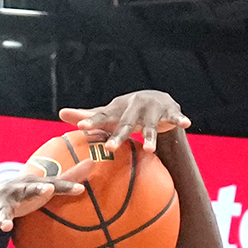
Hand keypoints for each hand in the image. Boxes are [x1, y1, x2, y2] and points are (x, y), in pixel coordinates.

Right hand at [0, 155, 99, 241]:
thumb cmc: (24, 193)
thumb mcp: (44, 187)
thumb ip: (68, 179)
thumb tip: (93, 163)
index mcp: (31, 184)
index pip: (53, 184)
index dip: (66, 187)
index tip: (82, 189)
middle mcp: (16, 189)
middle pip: (27, 189)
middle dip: (36, 189)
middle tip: (47, 190)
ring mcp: (0, 202)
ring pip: (3, 211)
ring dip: (4, 218)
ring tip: (7, 226)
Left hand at [63, 90, 188, 147]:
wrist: (155, 98)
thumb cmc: (126, 111)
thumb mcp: (109, 113)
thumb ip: (88, 116)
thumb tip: (61, 113)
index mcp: (118, 108)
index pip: (102, 116)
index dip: (92, 121)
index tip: (80, 127)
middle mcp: (134, 106)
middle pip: (126, 124)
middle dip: (119, 136)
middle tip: (109, 148)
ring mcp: (152, 108)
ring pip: (151, 125)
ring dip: (151, 136)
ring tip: (150, 150)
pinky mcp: (169, 111)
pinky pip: (175, 117)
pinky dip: (180, 120)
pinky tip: (186, 123)